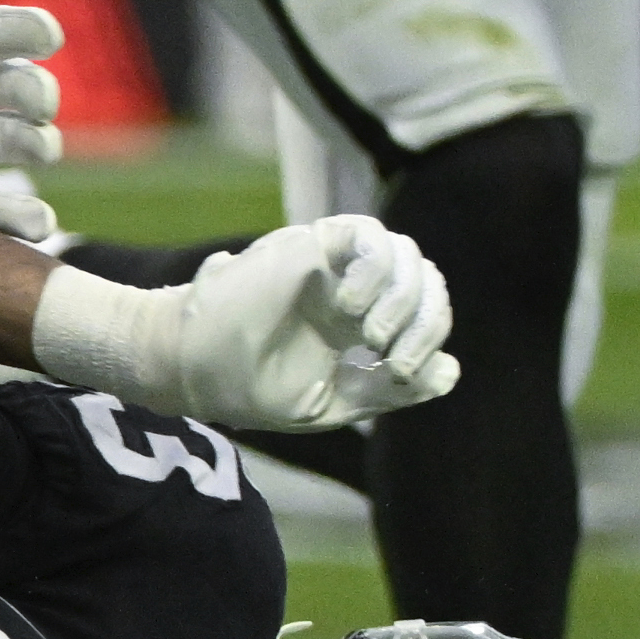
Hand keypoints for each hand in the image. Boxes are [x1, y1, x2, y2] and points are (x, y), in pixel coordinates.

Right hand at [28, 215, 458, 430]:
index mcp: (360, 328)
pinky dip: (374, 271)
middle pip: (427, 284)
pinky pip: (369, 236)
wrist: (189, 363)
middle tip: (389, 357)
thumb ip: (387, 388)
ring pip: (408, 256)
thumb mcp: (332, 402)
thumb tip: (449, 370)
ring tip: (367, 336)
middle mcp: (354, 289)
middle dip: (426, 324)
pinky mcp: (312, 243)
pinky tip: (347, 308)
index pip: (427, 317)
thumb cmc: (247, 386)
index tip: (395, 374)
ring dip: (403, 301)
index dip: (429, 345)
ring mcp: (335, 265)